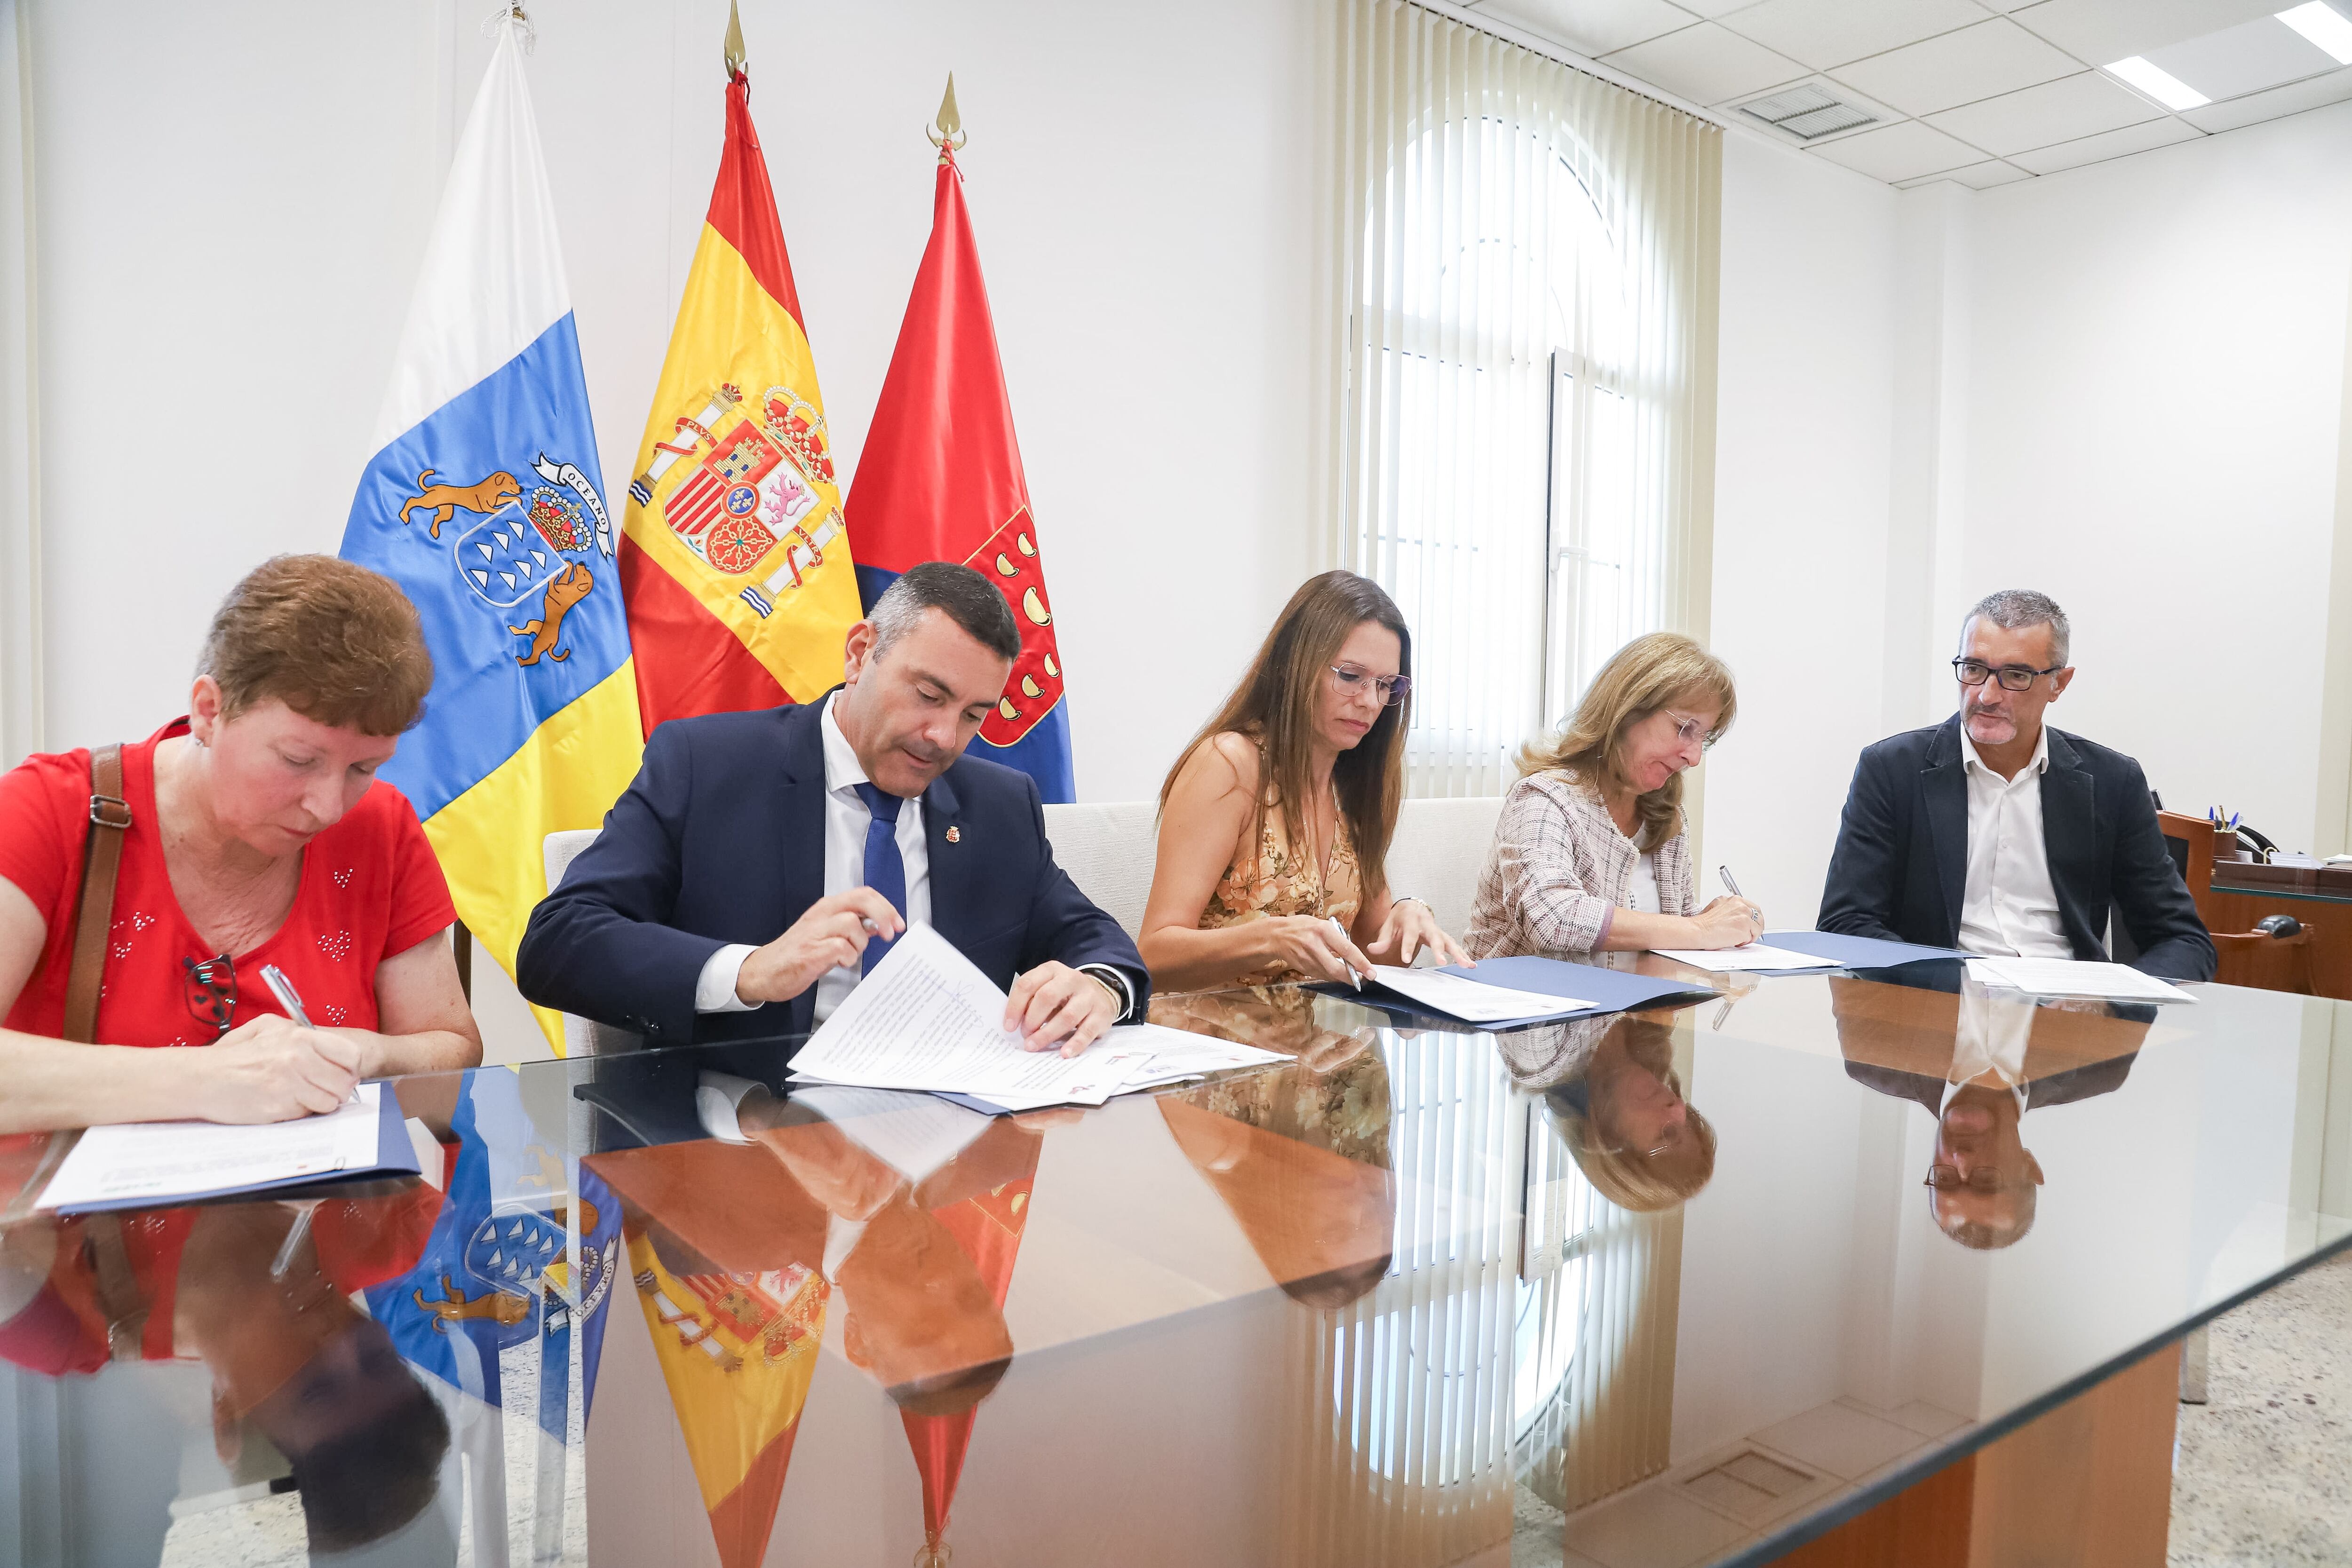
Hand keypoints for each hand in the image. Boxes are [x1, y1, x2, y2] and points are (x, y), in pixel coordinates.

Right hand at [187, 1014, 364, 1121]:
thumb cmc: (234, 1054)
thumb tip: (329, 1045)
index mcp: (299, 1037)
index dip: (350, 1067)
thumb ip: (300, 1031)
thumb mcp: (267, 1027)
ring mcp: (290, 1085)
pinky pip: (307, 1114)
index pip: (350, 1055)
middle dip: (339, 1088)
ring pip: (330, 1101)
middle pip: (345, 1082)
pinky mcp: (279, 1108)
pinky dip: (301, 1111)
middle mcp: (298, 1059)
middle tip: (325, 1088)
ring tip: (303, 1095)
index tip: (343, 1072)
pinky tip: (285, 1103)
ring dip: (321, 1102)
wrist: (201, 1079)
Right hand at [735, 889, 904, 1004]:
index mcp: (827, 908)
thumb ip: (851, 927)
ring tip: (847, 955)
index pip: (863, 894)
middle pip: (862, 901)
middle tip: (890, 934)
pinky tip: (837, 963)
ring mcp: (815, 932)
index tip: (898, 923)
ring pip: (853, 924)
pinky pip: (841, 948)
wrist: (763, 971)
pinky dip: (847, 958)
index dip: (886, 906)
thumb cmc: (796, 954)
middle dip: (883, 915)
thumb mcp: (826, 934)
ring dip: (859, 943)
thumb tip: (879, 925)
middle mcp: (822, 915)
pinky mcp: (811, 952)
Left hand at [1004, 963, 1120, 1057]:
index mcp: (1052, 970)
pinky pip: (1087, 1031)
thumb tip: (1014, 1024)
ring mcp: (1089, 996)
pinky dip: (1075, 1044)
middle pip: (1047, 997)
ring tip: (1034, 1046)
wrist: (1102, 994)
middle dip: (1032, 1019)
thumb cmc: (1066, 996)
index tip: (1009, 1026)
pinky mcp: (1101, 1014)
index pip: (1028, 984)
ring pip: (1067, 1016)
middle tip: (1024, 1035)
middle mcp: (1072, 979)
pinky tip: (1064, 1053)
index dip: (1015, 1006)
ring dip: (1047, 1034)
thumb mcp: (1047, 990)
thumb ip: (1031, 1001)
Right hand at [1259, 915, 1373, 985]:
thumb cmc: (1302, 927)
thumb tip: (1353, 955)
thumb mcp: (1320, 924)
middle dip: (1353, 977)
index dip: (1361, 963)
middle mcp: (1314, 945)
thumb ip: (1336, 938)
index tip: (1372, 972)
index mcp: (1322, 930)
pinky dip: (1331, 976)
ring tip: (1352, 976)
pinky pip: (1322, 976)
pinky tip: (1335, 973)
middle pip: (1337, 969)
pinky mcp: (1303, 969)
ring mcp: (1307, 959)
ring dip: (1343, 978)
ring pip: (1330, 975)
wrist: (1276, 936)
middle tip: (1364, 980)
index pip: (1347, 949)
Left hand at [1367, 899, 1472, 967]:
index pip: (1409, 934)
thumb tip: (1372, 950)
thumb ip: (1382, 939)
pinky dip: (1463, 954)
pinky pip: (1454, 944)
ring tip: (1466, 965)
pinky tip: (1470, 964)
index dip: (1407, 946)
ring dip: (1458, 953)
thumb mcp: (1388, 925)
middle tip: (1442, 963)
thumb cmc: (1399, 917)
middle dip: (1438, 950)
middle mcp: (1427, 923)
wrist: (1411, 906)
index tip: (1406, 959)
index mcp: (1411, 919)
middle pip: (1434, 936)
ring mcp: (1437, 929)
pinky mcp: (1443, 935)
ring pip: (1449, 940)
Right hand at [1691, 896, 1763, 949]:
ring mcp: (1744, 916)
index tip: (1749, 925)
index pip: (1753, 908)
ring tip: (1737, 938)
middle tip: (1748, 934)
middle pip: (1759, 917)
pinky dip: (1744, 941)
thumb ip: (1730, 909)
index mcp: (1735, 900)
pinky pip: (1751, 937)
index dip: (1752, 919)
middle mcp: (1741, 905)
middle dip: (1756, 927)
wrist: (1697, 930)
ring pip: (1757, 928)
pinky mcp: (1745, 927)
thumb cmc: (1703, 923)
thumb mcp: (1717, 907)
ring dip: (1750, 935)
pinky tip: (1733, 941)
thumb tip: (1737, 917)